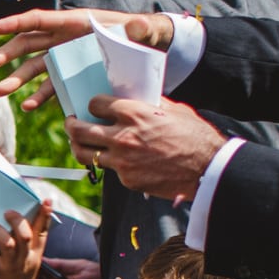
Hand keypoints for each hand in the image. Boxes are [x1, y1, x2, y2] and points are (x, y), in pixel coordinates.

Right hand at [0, 8, 175, 108]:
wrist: (150, 47)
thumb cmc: (146, 33)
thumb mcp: (145, 29)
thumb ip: (140, 28)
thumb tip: (135, 26)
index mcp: (76, 23)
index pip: (40, 21)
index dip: (15, 23)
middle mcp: (64, 38)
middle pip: (28, 44)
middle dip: (5, 54)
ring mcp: (65, 56)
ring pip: (33, 67)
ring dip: (15, 79)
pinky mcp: (70, 73)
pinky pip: (50, 85)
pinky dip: (38, 95)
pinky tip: (28, 106)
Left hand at [66, 95, 226, 199]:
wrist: (208, 168)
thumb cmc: (195, 136)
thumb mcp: (174, 110)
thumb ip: (150, 104)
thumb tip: (136, 98)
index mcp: (134, 114)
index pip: (96, 104)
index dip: (93, 104)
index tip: (93, 107)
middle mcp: (123, 137)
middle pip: (78, 130)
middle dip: (70, 124)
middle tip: (70, 122)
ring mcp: (122, 161)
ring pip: (83, 153)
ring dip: (77, 146)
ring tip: (78, 142)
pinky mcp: (126, 179)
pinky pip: (109, 169)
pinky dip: (110, 163)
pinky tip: (116, 158)